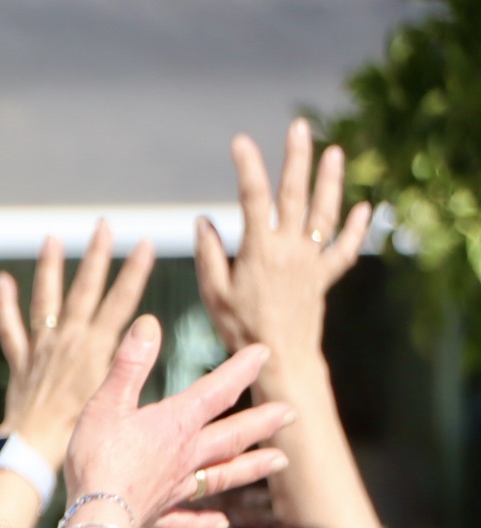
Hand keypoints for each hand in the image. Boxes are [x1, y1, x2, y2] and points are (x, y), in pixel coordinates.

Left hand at [0, 222, 155, 465]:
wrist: (35, 447)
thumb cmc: (79, 430)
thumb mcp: (112, 392)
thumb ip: (125, 359)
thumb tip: (145, 327)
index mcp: (95, 347)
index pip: (120, 300)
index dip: (134, 271)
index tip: (146, 243)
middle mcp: (68, 340)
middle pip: (84, 290)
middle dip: (96, 255)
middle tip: (103, 225)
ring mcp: (41, 348)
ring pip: (46, 300)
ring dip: (49, 268)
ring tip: (51, 239)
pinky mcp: (20, 361)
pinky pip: (9, 328)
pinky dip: (4, 304)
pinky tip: (4, 280)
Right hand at [63, 318, 291, 527]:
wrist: (95, 514)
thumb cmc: (97, 456)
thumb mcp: (107, 402)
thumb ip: (130, 364)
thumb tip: (150, 323)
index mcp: (176, 424)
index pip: (217, 390)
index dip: (241, 369)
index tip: (264, 353)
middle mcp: (186, 456)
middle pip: (233, 435)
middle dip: (263, 422)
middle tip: (292, 413)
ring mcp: (176, 489)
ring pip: (223, 476)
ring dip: (252, 467)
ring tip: (282, 461)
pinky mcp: (159, 516)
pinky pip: (187, 521)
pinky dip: (205, 523)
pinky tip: (222, 524)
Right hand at [195, 120, 371, 368]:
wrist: (280, 358)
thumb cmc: (240, 328)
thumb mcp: (214, 293)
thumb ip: (210, 255)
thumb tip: (204, 221)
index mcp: (259, 249)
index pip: (252, 198)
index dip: (247, 166)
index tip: (240, 142)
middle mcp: (290, 248)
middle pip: (295, 193)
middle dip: (297, 157)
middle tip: (300, 127)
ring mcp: (311, 260)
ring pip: (325, 212)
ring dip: (331, 180)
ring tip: (335, 152)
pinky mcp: (324, 277)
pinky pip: (344, 248)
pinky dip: (357, 227)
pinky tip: (365, 208)